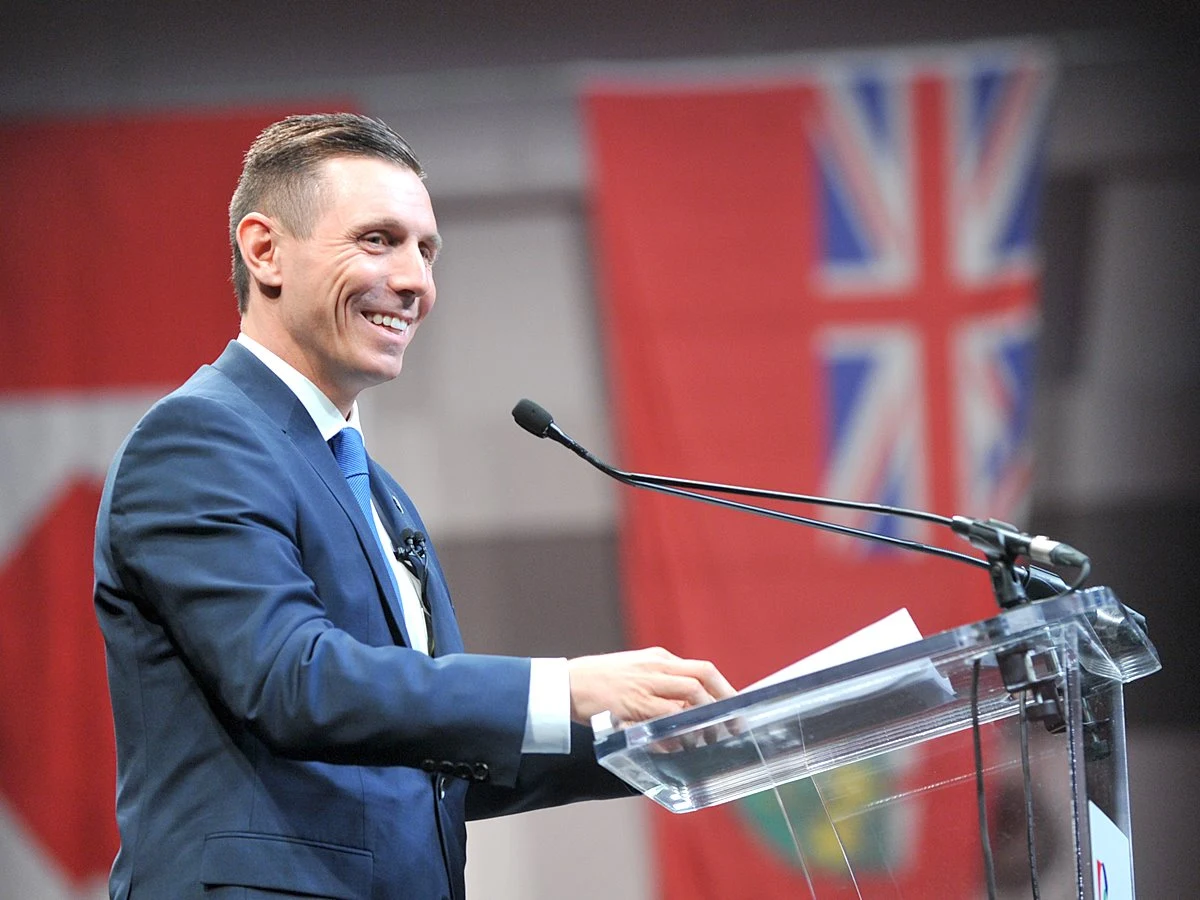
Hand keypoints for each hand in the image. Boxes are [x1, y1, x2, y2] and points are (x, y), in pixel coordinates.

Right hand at [566, 647, 734, 725]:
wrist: (566, 685)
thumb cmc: (600, 681)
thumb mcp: (635, 669)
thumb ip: (661, 681)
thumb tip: (688, 705)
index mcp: (658, 658)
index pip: (703, 669)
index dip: (725, 689)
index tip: (737, 707)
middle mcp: (655, 668)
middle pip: (701, 681)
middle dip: (722, 705)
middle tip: (733, 727)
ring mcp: (643, 686)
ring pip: (687, 699)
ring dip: (703, 722)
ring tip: (709, 739)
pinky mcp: (631, 705)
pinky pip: (663, 719)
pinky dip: (677, 733)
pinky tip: (680, 745)